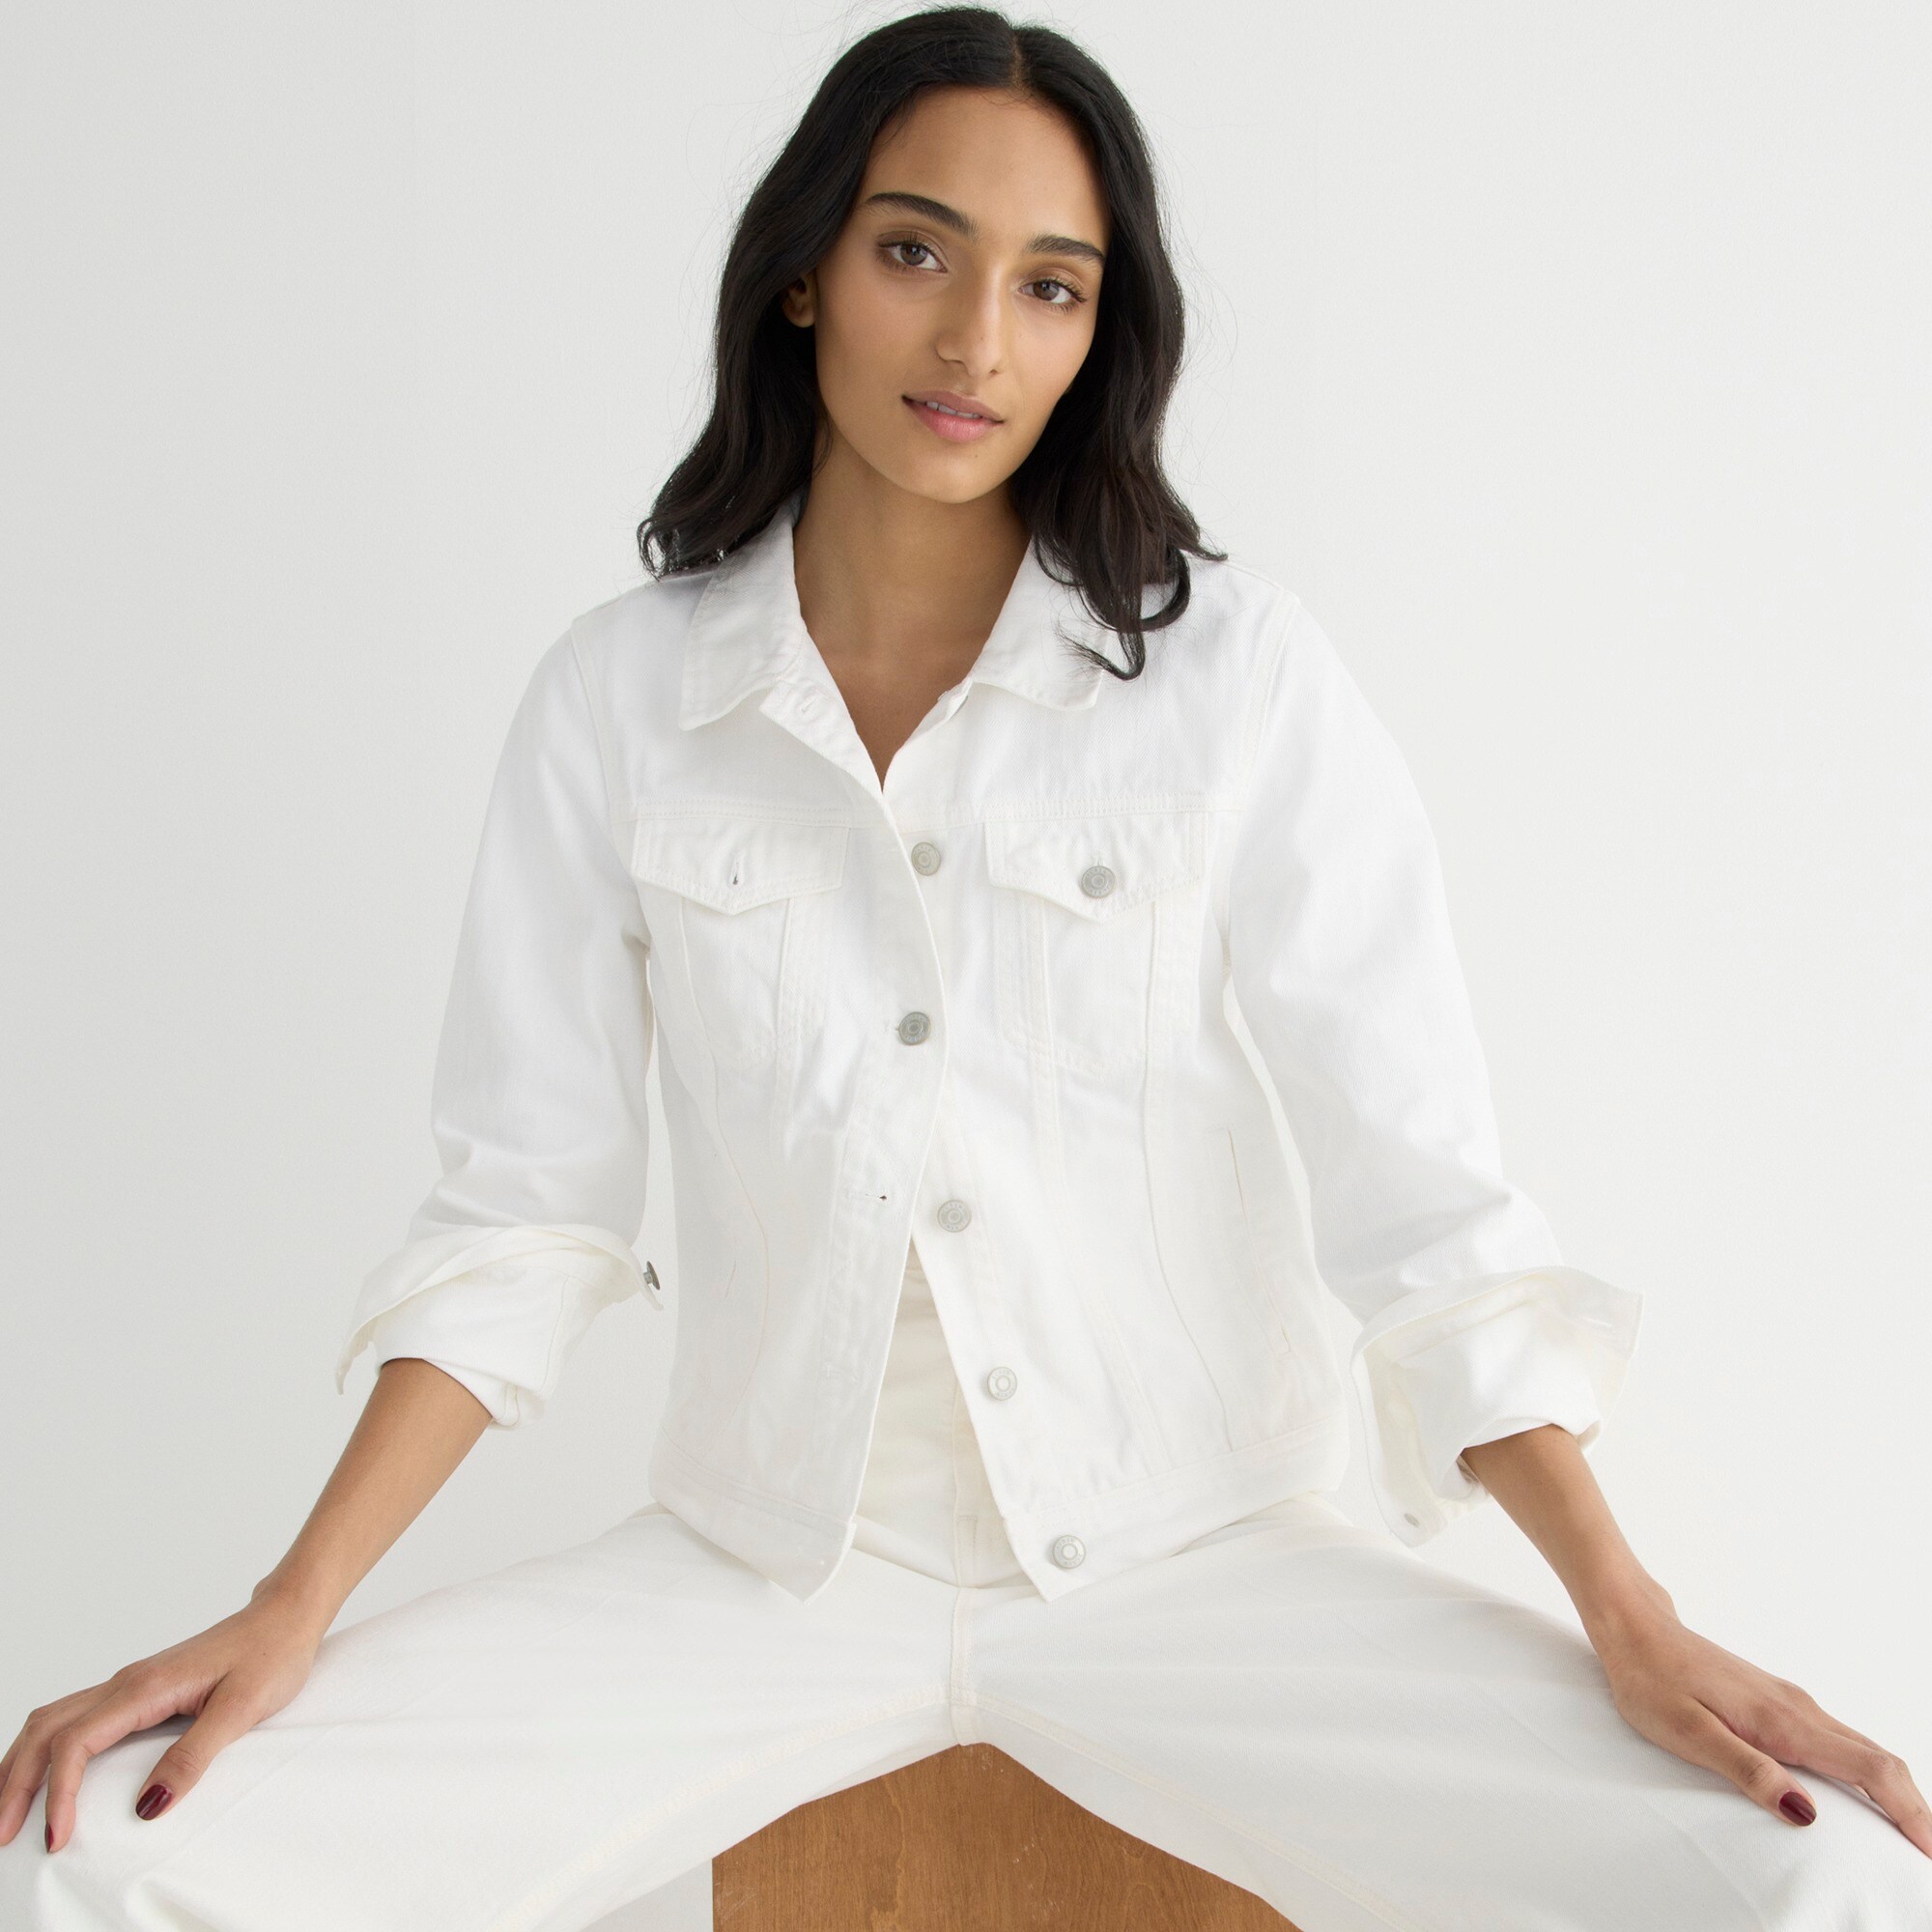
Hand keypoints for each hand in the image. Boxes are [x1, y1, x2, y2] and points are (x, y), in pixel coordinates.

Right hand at [0, 1585, 329, 1853]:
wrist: (287, 1617)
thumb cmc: (272, 1654)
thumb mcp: (243, 1708)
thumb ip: (195, 1756)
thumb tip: (148, 1807)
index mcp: (147, 1687)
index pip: (76, 1743)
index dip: (58, 1794)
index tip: (57, 1838)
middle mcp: (128, 1682)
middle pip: (45, 1730)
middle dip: (15, 1783)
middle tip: (0, 1835)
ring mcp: (129, 1684)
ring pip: (52, 1720)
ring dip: (23, 1764)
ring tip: (8, 1812)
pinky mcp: (139, 1690)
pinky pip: (75, 1719)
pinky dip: (46, 1749)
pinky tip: (45, 1776)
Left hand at [1589, 1601, 1931, 1855]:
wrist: (1632, 1625)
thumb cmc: (1650, 1679)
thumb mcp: (1688, 1732)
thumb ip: (1747, 1770)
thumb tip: (1805, 1814)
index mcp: (1783, 1722)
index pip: (1871, 1769)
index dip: (1910, 1811)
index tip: (1931, 1849)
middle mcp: (1797, 1708)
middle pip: (1880, 1759)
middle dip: (1913, 1807)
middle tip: (1928, 1854)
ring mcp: (1789, 1701)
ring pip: (1862, 1746)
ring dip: (1892, 1789)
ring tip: (1908, 1831)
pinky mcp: (1776, 1700)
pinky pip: (1838, 1738)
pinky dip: (1865, 1769)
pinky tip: (1861, 1792)